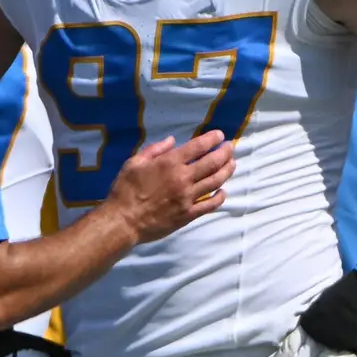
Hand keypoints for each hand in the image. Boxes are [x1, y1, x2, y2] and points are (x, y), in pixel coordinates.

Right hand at [107, 131, 234, 243]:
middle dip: (225, 152)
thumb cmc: (125, 190)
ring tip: (232, 164)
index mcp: (170, 163)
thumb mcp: (134, 163)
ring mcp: (188, 197)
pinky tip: (224, 191)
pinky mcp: (189, 214)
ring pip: (215, 181)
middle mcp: (183, 178)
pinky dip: (220, 197)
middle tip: (230, 148)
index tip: (220, 135)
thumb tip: (172, 141)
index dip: (212, 139)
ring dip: (227, 171)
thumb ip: (155, 150)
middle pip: (212, 162)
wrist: (124, 221)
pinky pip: (210, 205)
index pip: (198, 147)